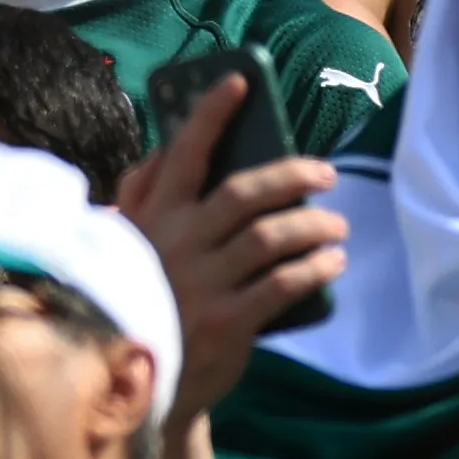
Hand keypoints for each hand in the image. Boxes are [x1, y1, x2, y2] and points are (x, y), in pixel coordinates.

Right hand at [117, 80, 344, 409]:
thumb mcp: (123, 243)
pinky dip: (315, 267)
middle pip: (245, 192)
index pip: (183, 153)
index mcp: (152, 217)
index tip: (241, 81)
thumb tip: (161, 151)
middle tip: (325, 175)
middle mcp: (178, 242)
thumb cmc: (139, 297)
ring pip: (272, 236)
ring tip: (335, 226)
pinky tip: (332, 261)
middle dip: (292, 176)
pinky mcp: (229, 319)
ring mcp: (203, 281)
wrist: (138, 377)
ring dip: (313, 225)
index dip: (213, 114)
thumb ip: (137, 196)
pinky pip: (284, 283)